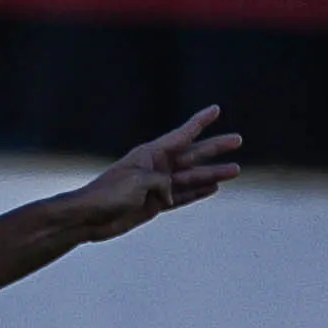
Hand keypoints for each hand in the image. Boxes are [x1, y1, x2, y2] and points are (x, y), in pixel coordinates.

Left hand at [70, 105, 242, 240]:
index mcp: (151, 154)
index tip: (216, 109)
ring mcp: (157, 186)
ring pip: (191, 178)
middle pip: (193, 155)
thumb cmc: (109, 193)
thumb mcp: (139, 182)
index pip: (182, 134)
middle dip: (215, 148)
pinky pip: (181, 197)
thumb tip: (171, 195)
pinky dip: (197, 193)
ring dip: (213, 174)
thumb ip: (162, 183)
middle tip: (238, 140)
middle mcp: (157, 167)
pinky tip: (213, 189)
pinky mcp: (155, 204)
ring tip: (235, 170)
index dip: (200, 122)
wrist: (89, 217)